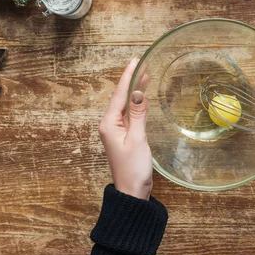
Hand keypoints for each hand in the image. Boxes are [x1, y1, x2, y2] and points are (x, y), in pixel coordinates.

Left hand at [99, 58, 152, 199]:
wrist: (131, 192)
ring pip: (124, 104)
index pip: (120, 94)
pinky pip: (128, 113)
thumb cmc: (133, 169)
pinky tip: (141, 97)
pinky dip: (135, 102)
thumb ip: (138, 114)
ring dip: (133, 89)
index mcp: (109, 124)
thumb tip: (138, 92)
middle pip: (120, 97)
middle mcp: (109, 124)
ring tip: (144, 74)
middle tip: (142, 63)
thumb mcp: (137, 139)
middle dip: (131, 79)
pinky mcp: (123, 136)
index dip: (128, 76)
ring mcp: (115, 130)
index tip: (135, 61)